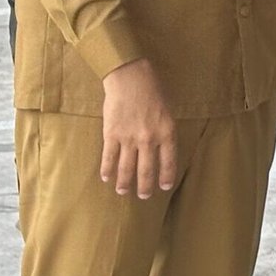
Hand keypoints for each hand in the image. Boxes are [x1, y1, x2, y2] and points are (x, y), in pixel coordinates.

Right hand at [100, 59, 176, 198]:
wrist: (131, 78)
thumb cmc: (153, 90)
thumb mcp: (168, 111)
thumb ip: (164, 131)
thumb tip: (161, 148)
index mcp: (167, 132)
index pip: (168, 162)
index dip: (166, 176)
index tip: (164, 187)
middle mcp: (149, 139)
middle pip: (146, 170)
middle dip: (144, 186)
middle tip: (143, 196)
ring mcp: (129, 138)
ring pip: (126, 168)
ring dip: (124, 182)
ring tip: (123, 191)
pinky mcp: (111, 134)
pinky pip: (109, 157)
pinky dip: (107, 169)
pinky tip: (106, 177)